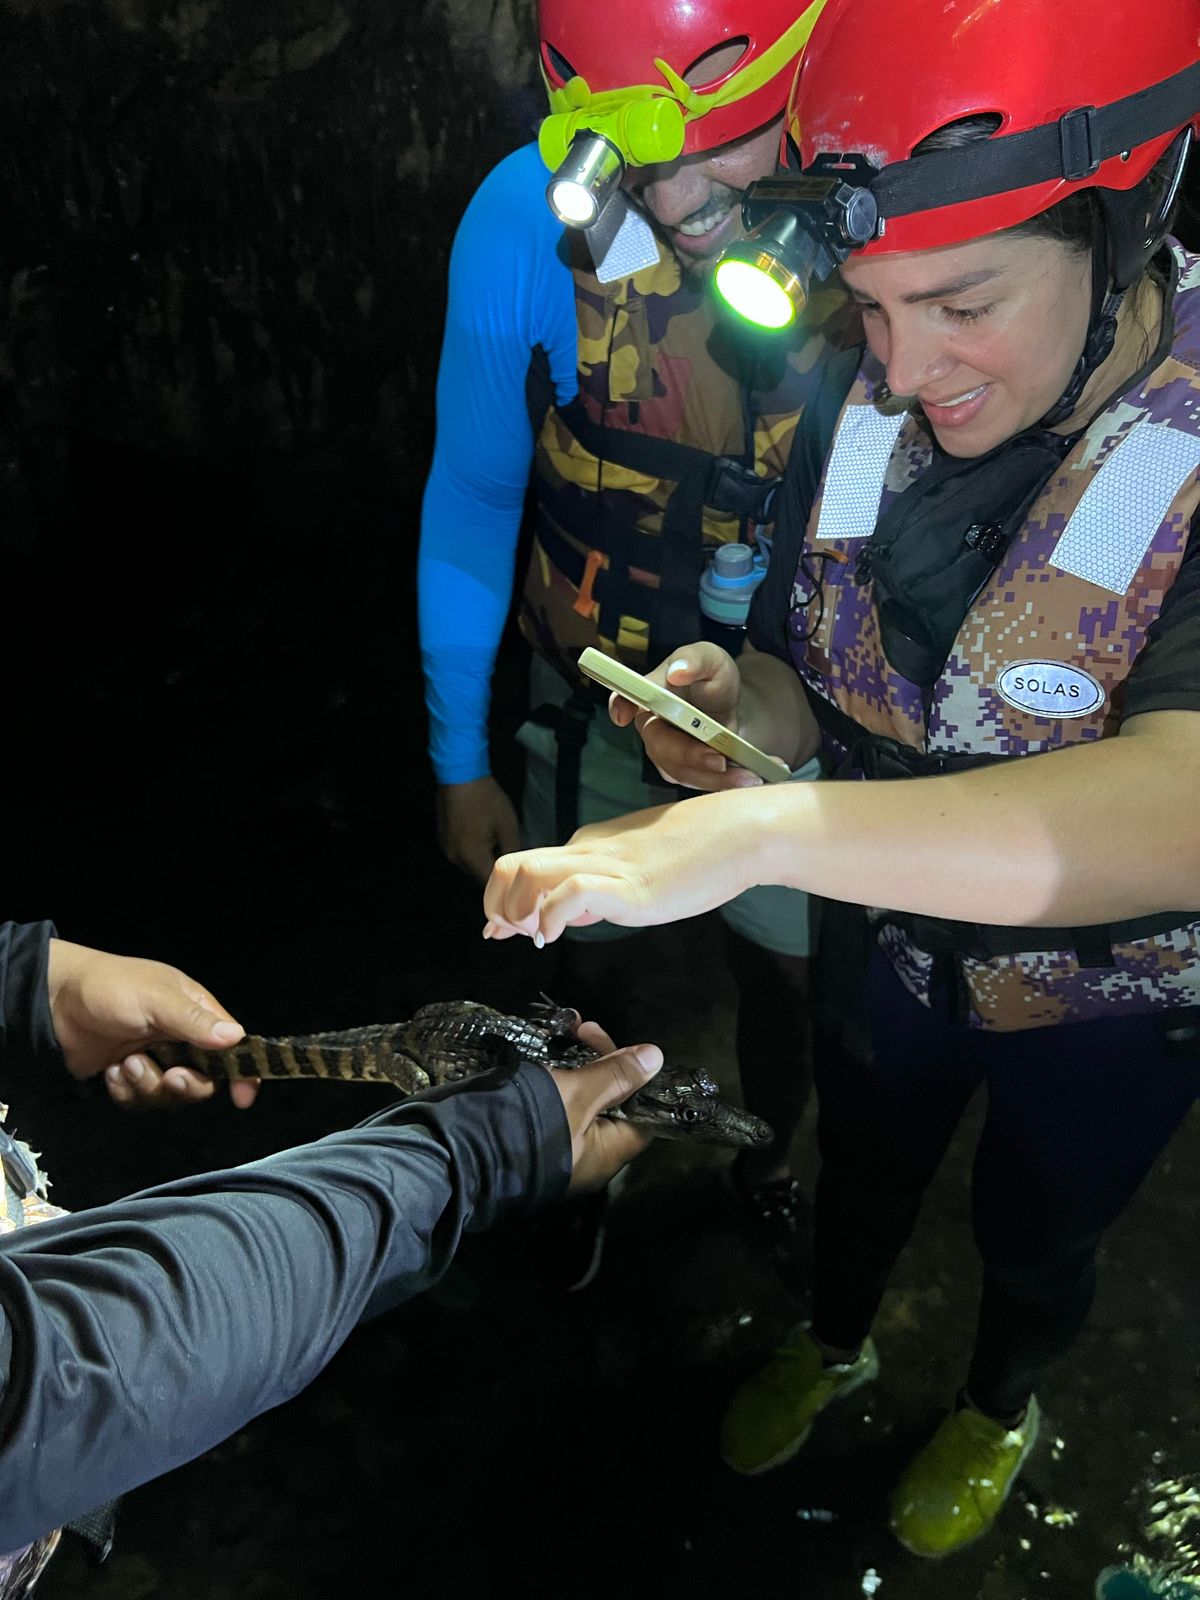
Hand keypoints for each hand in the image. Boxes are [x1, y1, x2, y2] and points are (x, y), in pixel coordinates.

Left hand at [47, 940, 258, 1110]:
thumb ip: (194, 1021)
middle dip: (186, 1084)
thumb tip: (237, 1037)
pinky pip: (139, 1100)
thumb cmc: (110, 989)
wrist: (53, 1001)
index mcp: (196, 1013)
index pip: (233, 1047)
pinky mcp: (127, 1075)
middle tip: (170, 1076)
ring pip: (169, 1095)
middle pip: (203, 1080)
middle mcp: (180, 1038)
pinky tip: (109, 1073)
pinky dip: (125, 1091)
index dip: (242, 1073)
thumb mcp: (155, 1000)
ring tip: (123, 1064)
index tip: (241, 1099)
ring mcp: (153, 1058)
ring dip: (148, 1085)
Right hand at [437, 776, 521, 884]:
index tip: (514, 878)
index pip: (489, 882)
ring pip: (468, 864)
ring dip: (482, 860)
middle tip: (508, 860)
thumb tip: (516, 865)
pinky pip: (459, 852)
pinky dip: (471, 850)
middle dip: (492, 871)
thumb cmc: (486, 798)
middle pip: (477, 875)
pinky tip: (481, 835)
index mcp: (471, 857)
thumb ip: (512, 850)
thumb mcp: (507, 825)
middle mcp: (455, 857)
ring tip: (496, 844)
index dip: (503, 883)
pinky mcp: (442, 837)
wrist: (460, 773)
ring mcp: (446, 847)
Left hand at [484, 789, 758, 945]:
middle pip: (511, 865)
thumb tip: (572, 915)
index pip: (526, 865)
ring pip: (529, 873)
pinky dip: (551, 918)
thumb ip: (600, 889)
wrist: (739, 834)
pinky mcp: (628, 887)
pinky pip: (571, 893)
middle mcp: (586, 849)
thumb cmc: (699, 851)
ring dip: (517, 911)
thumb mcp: (636, 870)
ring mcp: (605, 867)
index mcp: (588, 844)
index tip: (500, 929)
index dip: (503, 899)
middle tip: (507, 936)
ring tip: (533, 936)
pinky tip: (557, 937)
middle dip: (497, 906)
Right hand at [548, 1019, 662, 1193]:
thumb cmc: (532, 1124)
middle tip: (583, 1029)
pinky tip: (543, 1056)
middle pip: (611, 1104)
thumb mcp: (578, 1093)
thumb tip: (656, 1057)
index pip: (643, 1116)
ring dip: (577, 1067)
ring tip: (564, 1032)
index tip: (623, 1050)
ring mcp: (559, 1149)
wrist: (462, 1153)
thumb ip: (617, 1075)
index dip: (639, 1081)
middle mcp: (588, 1157)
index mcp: (608, 1153)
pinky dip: (555, 1081)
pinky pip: (556, 1107)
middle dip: (602, 1063)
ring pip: (581, 1102)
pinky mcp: (533, 1139)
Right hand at [608, 643, 766, 792]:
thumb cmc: (711, 676)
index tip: (622, 715)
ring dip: (716, 778)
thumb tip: (678, 671)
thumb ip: (696, 660)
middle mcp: (653, 727)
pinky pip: (701, 782)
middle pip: (661, 748)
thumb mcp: (711, 659)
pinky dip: (728, 783)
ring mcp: (667, 753)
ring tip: (750, 776)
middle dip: (691, 757)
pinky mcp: (686, 771)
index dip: (620, 706)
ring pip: (683, 772)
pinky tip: (755, 777)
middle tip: (721, 760)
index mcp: (650, 694)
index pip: (625, 699)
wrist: (728, 704)